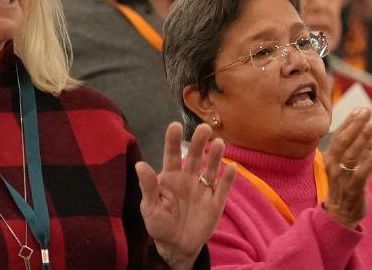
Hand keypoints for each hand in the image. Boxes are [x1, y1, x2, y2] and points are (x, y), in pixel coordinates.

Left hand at [136, 122, 235, 269]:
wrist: (177, 246)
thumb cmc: (159, 224)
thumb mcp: (150, 208)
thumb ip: (148, 186)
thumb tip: (140, 164)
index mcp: (170, 177)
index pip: (171, 154)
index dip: (173, 140)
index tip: (175, 125)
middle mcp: (188, 178)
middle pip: (194, 157)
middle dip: (199, 142)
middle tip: (204, 128)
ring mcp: (203, 188)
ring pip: (210, 168)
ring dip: (215, 156)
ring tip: (219, 143)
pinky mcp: (216, 201)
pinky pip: (223, 187)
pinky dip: (228, 178)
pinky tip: (231, 167)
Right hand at [320, 108, 371, 228]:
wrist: (340, 214)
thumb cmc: (345, 185)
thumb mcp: (350, 164)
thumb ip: (360, 146)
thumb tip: (370, 125)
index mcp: (331, 157)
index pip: (339, 135)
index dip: (350, 122)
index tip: (360, 109)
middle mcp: (333, 166)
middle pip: (343, 142)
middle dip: (355, 126)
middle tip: (366, 112)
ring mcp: (342, 178)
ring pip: (351, 156)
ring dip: (361, 141)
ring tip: (371, 127)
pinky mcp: (353, 190)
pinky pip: (360, 176)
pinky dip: (368, 165)